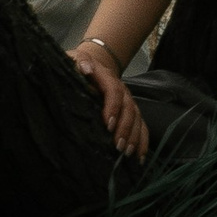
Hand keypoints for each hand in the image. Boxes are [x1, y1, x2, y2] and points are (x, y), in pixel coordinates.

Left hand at [69, 38, 147, 159]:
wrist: (91, 64)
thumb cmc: (78, 66)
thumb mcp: (75, 59)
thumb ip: (80, 62)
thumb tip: (86, 68)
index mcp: (107, 78)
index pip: (114, 91)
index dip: (113, 108)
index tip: (108, 125)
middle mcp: (122, 90)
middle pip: (129, 108)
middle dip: (125, 128)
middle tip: (119, 146)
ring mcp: (127, 101)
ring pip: (137, 119)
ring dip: (135, 137)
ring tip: (128, 154)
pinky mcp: (130, 112)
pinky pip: (140, 126)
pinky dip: (142, 141)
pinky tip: (140, 157)